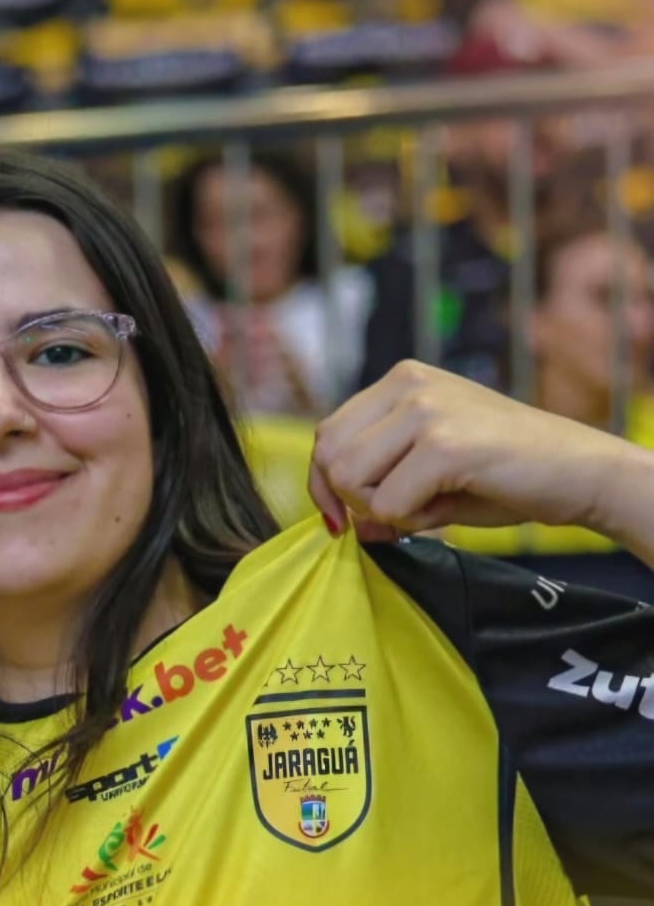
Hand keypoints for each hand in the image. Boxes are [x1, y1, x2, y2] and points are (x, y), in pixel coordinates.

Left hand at [309, 361, 632, 540]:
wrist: (580, 473)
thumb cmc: (505, 474)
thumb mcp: (427, 472)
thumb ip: (377, 485)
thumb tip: (342, 525)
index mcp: (399, 380)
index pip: (327, 435)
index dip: (325, 484)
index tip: (341, 519)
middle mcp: (407, 384)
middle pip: (329, 456)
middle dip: (351, 500)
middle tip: (394, 515)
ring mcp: (425, 409)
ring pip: (349, 478)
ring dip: (380, 510)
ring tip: (427, 506)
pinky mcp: (444, 444)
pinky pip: (388, 503)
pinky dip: (409, 521)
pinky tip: (445, 509)